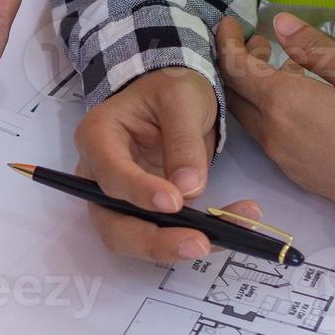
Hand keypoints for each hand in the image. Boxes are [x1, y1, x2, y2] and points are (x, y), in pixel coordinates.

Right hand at [73, 66, 260, 262]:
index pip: (110, 174)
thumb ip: (183, 141)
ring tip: (227, 235)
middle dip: (154, 241)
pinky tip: (236, 225)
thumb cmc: (169, 88)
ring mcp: (119, 199)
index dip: (139, 192)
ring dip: (178, 246)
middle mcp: (99, 176)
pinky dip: (200, 235)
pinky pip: (165, 234)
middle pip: (112, 223)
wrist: (174, 97)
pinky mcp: (145, 214)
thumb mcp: (181, 99)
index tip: (174, 202)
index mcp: (98, 138)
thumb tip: (189, 188)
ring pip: (135, 239)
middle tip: (198, 243)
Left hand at [217, 14, 334, 210]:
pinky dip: (266, 109)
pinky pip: (266, 133)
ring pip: (248, 115)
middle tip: (258, 44)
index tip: (228, 24)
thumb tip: (279, 23)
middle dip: (237, 65)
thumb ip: (313, 46)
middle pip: (235, 93)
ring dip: (252, 89)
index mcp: (282, 102)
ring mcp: (279, 154)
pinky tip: (295, 98)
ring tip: (279, 65)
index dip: (226, 43)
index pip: (235, 68)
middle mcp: (270, 131)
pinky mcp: (291, 170)